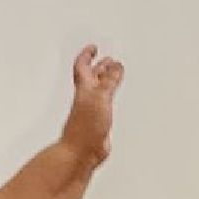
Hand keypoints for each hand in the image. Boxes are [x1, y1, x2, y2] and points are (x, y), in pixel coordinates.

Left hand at [60, 45, 123, 166]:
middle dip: (100, 66)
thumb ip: (109, 81)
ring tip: (115, 74)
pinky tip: (114, 99)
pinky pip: (105, 104)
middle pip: (92, 77)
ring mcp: (92, 109)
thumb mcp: (100, 97)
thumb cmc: (84, 126)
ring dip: (106, 81)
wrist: (82, 151)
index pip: (83, 65)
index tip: (94, 47)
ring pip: (99, 90)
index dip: (87, 54)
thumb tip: (116, 66)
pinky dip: (110, 97)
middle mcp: (86, 97)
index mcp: (84, 88)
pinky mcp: (99, 122)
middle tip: (108, 60)